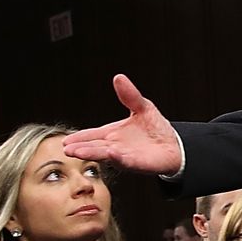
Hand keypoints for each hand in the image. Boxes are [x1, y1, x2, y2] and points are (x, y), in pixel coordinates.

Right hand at [60, 74, 181, 173]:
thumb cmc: (156, 129)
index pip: (92, 135)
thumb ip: (129, 95)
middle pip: (95, 146)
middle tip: (66, 148)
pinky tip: (111, 153)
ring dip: (92, 153)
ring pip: (106, 155)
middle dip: (81, 147)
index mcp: (113, 134)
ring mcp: (126, 156)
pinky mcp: (138, 163)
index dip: (80, 137)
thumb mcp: (142, 106)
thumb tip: (119, 77)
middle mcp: (116, 146)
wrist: (175, 145)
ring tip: (78, 152)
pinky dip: (119, 158)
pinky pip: (127, 161)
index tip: (66, 140)